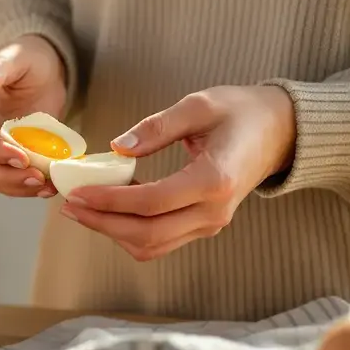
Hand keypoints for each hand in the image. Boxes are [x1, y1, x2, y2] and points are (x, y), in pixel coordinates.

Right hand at [0, 35, 67, 196]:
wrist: (41, 72)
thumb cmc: (28, 60)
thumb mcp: (16, 58)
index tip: (22, 158)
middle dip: (6, 176)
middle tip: (37, 178)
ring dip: (16, 187)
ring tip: (46, 186)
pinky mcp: (0, 158)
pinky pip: (6, 180)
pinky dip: (24, 188)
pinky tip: (47, 186)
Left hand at [60, 85, 295, 260]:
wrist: (279, 131)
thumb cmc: (241, 112)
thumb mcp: (199, 105)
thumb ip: (157, 127)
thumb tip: (117, 147)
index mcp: (214, 180)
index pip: (151, 203)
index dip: (110, 201)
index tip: (78, 192)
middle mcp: (214, 211)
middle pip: (147, 234)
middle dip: (102, 223)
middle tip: (69, 205)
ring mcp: (211, 223)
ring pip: (152, 245)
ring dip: (113, 232)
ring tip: (82, 209)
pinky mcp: (205, 225)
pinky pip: (162, 240)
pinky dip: (131, 231)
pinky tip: (109, 210)